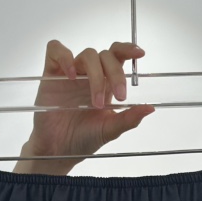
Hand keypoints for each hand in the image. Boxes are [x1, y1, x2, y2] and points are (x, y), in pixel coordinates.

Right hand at [14, 39, 154, 174]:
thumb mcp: (109, 130)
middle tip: (119, 96)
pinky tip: (71, 75)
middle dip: (116, 73)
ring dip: (96, 76)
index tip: (139, 54)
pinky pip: (56, 51)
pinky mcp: (51, 74)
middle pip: (106, 56)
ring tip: (96, 102)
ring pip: (87, 55)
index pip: (118, 57)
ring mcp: (70, 73)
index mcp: (105, 84)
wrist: (59, 151)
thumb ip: (129, 119)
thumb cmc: (83, 139)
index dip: (128, 50)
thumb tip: (150, 108)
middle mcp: (89, 75)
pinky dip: (65, 58)